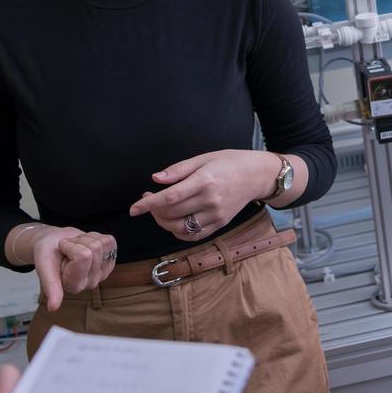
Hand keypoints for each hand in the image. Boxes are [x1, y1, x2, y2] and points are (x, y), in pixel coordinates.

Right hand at [24, 226, 117, 311]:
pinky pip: (110, 240)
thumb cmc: (47, 255)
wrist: (54, 243)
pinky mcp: (110, 262)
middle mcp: (90, 283)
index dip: (69, 246)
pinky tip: (85, 244)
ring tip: (76, 245)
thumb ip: (50, 286)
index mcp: (74, 286)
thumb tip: (53, 308)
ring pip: (103, 243)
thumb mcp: (44, 268)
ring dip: (87, 239)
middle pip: (95, 248)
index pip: (83, 256)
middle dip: (79, 241)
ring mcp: (102, 272)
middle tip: (68, 248)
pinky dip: (96, 237)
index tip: (61, 251)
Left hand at [128, 148, 271, 241]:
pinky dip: (178, 231)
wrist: (257, 175)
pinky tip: (174, 220)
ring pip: (180, 228)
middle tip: (148, 199)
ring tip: (160, 210)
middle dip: (153, 210)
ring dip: (163, 223)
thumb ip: (178, 170)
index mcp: (205, 180)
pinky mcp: (220, 224)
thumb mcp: (204, 158)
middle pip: (172, 214)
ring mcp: (216, 215)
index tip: (134, 208)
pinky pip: (193, 235)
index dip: (149, 204)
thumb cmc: (229, 162)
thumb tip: (155, 179)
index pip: (170, 197)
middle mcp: (210, 200)